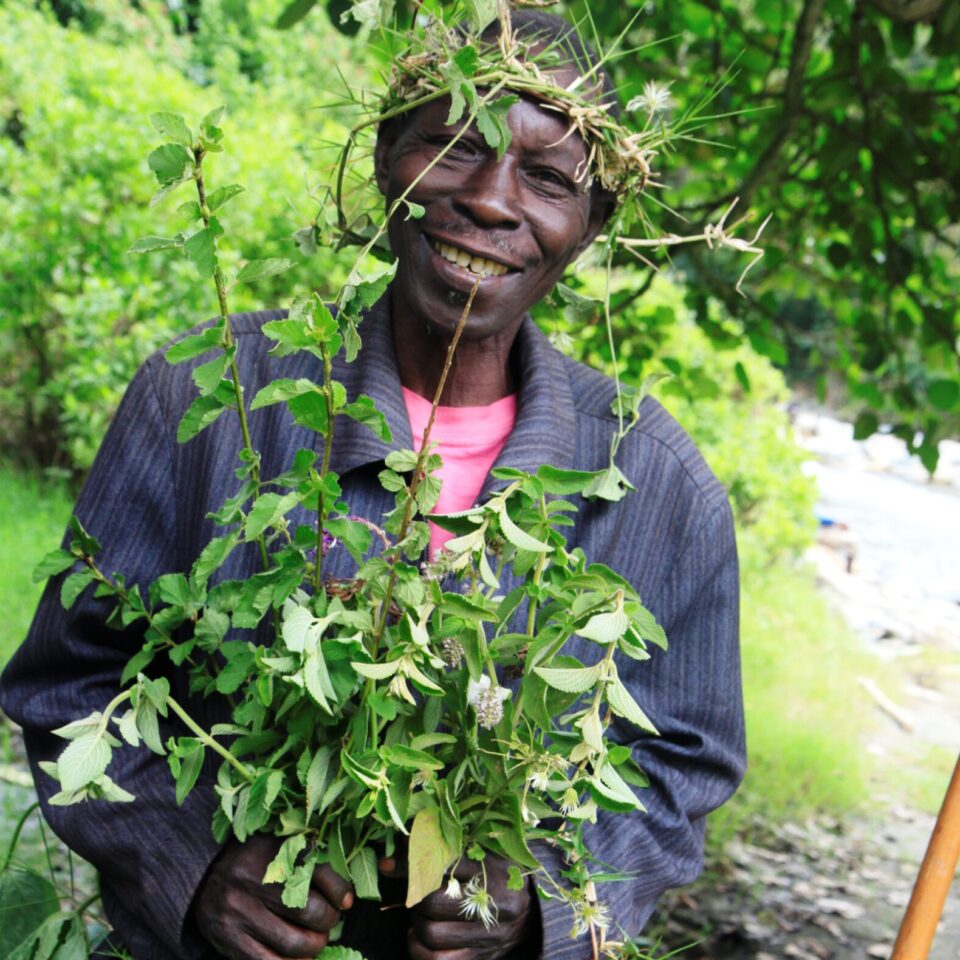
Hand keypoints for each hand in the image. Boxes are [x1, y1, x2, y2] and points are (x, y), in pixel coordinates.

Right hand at [193, 834, 353, 959]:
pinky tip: (298, 959)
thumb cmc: (253, 861)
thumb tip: (347, 900)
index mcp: (271, 852)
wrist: (203, 875)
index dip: (340, 891)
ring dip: (314, 947)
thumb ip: (311, 864)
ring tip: (315, 941)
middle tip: (327, 923)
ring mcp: (239, 913)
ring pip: (293, 943)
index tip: (346, 902)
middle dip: (327, 922)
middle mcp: (254, 882)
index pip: (320, 873)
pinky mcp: (229, 939)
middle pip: (310, 911)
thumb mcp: (280, 849)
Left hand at [380, 851, 535, 959]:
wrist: (531, 917)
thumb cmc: (499, 875)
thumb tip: (406, 835)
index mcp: (493, 869)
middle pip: (434, 901)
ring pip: (431, 933)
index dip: (412, 863)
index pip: (444, 864)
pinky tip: (418, 937)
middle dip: (415, 896)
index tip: (388, 863)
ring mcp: (487, 935)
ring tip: (419, 913)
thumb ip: (454, 844)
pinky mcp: (479, 958)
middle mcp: (493, 903)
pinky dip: (419, 949)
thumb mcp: (486, 852)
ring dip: (416, 923)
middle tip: (413, 890)